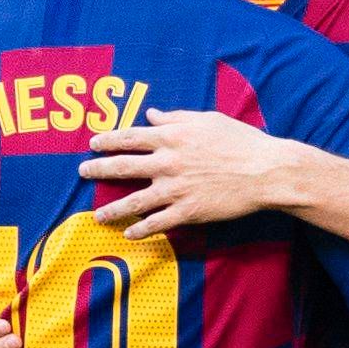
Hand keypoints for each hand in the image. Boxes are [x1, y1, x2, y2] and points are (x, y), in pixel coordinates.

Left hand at [80, 112, 309, 235]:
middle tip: (83, 172)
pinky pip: (156, 223)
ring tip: (98, 216)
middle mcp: (168, 162)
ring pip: (133, 201)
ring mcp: (175, 189)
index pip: (129, 136)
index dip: (107, 140)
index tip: (93, 143)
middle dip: (98, 169)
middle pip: (123, 166)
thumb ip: (176, 117)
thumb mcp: (207, 120)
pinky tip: (129, 233)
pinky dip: (140, 230)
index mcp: (172, 136)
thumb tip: (151, 114)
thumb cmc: (240, 140)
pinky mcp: (187, 211)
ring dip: (112, 209)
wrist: (265, 171)